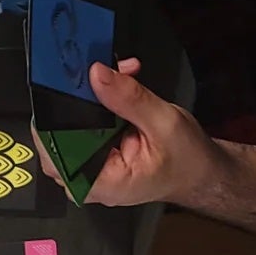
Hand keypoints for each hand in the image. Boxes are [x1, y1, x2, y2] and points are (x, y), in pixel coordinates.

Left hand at [35, 58, 227, 209]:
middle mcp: (88, 178)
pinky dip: (103, 99)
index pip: (54, 153)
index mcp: (101, 184)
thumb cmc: (188, 160)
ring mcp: (90, 165)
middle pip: (60, 135)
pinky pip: (87, 122)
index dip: (55, 119)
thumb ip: (129, 100)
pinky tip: (122, 82)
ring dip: (94, 94)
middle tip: (102, 70)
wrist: (201, 171)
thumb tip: (97, 75)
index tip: (66, 87)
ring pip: (74, 124)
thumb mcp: (164, 124)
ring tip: (120, 74)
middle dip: (81, 98)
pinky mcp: (97, 150)